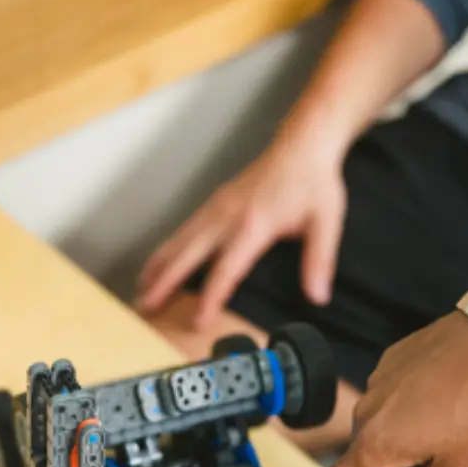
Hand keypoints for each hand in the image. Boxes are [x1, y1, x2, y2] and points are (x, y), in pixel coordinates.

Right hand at [137, 129, 346, 327]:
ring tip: (141, 289)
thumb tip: (317, 296)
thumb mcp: (326, 221)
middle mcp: (227, 217)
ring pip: (179, 241)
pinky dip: (167, 249)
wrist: (301, 144)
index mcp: (254, 226)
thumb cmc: (314, 182)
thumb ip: (319, 260)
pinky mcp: (214, 203)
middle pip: (188, 255)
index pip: (226, 270)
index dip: (210, 299)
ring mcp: (217, 208)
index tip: (196, 322)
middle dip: (165, 283)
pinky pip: (184, 230)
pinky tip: (158, 263)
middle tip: (145, 306)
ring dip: (158, 266)